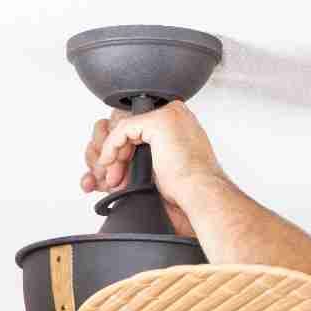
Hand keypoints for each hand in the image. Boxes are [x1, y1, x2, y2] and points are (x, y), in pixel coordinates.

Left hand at [82, 101, 229, 237]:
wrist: (201, 194)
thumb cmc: (189, 189)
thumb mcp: (163, 168)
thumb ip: (148, 157)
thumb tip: (123, 162)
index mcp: (180, 125)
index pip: (142, 131)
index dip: (126, 153)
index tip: (119, 175)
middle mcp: (176, 115)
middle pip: (132, 128)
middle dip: (117, 155)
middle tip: (112, 178)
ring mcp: (169, 115)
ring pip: (125, 128)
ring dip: (113, 154)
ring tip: (111, 177)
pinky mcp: (158, 121)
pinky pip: (123, 129)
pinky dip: (112, 147)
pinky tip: (110, 163)